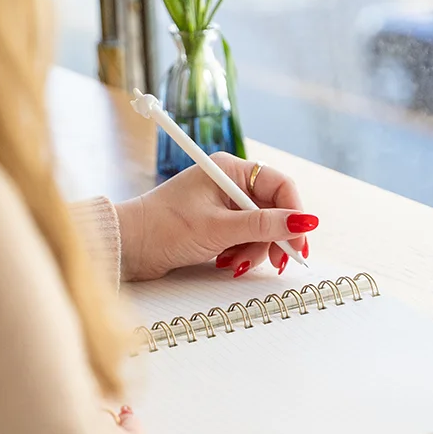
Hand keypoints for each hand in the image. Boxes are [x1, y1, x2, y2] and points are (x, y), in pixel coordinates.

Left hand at [114, 153, 316, 281]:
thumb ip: (263, 226)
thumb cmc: (164, 228)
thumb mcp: (219, 228)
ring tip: (233, 264)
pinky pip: (242, 238)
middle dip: (272, 238)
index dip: (294, 213)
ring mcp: (222, 204)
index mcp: (230, 169)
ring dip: (253, 250)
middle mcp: (228, 183)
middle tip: (276, 263)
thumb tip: (304, 222)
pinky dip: (239, 253)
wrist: (128, 246)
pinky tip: (225, 262)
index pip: (280, 186)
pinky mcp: (214, 224)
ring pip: (259, 229)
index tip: (299, 241)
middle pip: (272, 210)